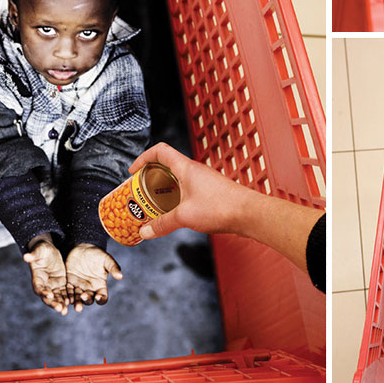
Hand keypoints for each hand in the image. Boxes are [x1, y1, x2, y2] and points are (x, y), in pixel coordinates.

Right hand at [23, 236, 68, 314]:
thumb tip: (26, 256)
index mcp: (37, 278)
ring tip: (65, 311)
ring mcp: (53, 285)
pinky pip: (65, 293)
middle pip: (48, 297)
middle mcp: (45, 285)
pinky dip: (68, 298)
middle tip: (60, 309)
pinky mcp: (61, 283)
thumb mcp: (38, 251)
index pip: (39, 288)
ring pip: (57, 297)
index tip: (50, 294)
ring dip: (61, 304)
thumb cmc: (41, 250)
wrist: (49, 250)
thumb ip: (33, 255)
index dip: (43, 292)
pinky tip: (73, 303)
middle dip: (53, 303)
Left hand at [65, 244, 122, 309]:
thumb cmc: (96, 253)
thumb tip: (120, 276)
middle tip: (83, 297)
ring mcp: (79, 287)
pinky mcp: (69, 283)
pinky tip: (66, 298)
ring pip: (77, 298)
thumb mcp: (106, 259)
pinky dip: (67, 296)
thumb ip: (113, 267)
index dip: (101, 299)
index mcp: (100, 285)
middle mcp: (90, 289)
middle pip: (89, 300)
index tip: (99, 296)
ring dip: (76, 302)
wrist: (82, 247)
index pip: (102, 297)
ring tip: (73, 304)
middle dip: (86, 301)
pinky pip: (68, 292)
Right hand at [127, 142, 251, 238]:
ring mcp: (204, 180)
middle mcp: (195, 170)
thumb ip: (162, 224)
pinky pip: (188, 189)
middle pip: (167, 165)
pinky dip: (177, 196)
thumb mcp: (185, 217)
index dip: (143, 158)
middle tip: (141, 191)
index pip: (159, 151)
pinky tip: (176, 212)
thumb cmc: (221, 208)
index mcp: (185, 168)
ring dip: (165, 188)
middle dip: (151, 177)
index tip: (134, 171)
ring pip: (178, 178)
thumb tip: (145, 232)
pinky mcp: (211, 191)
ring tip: (155, 204)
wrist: (249, 213)